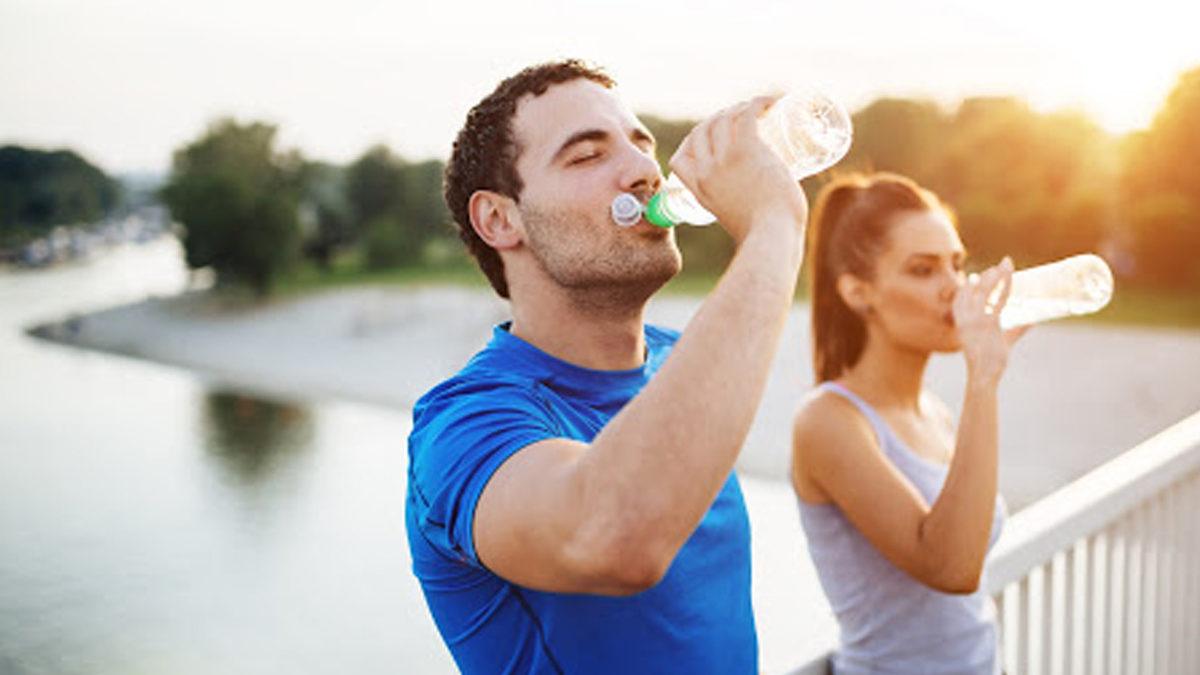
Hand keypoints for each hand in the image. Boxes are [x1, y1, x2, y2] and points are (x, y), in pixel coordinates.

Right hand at [667, 96, 807, 244]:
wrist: (773, 236)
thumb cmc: (764, 236)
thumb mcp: (736, 223)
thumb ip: (739, 215)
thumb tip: (758, 215)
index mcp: (699, 191)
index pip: (679, 159)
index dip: (691, 145)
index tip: (710, 140)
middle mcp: (706, 172)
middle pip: (701, 132)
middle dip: (717, 120)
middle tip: (741, 120)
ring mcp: (725, 159)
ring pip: (723, 119)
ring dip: (738, 108)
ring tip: (757, 109)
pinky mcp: (747, 150)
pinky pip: (747, 114)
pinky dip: (759, 103)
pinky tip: (771, 100)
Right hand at [953, 257, 1027, 384]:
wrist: (983, 375)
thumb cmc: (990, 362)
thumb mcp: (1002, 341)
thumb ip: (1016, 329)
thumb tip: (1033, 320)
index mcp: (963, 322)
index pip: (963, 297)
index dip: (969, 285)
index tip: (975, 275)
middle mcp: (966, 318)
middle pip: (975, 289)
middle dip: (988, 275)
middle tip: (1003, 265)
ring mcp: (976, 320)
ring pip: (985, 290)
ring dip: (995, 276)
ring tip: (1005, 265)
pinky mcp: (988, 323)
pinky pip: (998, 300)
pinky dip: (1004, 287)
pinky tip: (1008, 277)